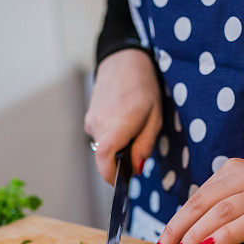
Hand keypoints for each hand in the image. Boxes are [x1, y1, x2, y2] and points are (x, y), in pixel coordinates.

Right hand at [84, 49, 161, 183]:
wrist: (123, 61)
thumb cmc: (144, 87)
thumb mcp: (155, 117)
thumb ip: (144, 145)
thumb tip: (136, 170)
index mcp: (119, 122)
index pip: (105, 157)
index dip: (110, 175)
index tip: (120, 182)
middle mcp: (100, 123)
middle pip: (105, 158)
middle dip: (120, 161)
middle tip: (137, 149)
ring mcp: (91, 121)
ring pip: (102, 149)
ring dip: (117, 148)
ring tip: (131, 128)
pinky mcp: (88, 119)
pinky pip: (100, 138)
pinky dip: (111, 138)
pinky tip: (121, 122)